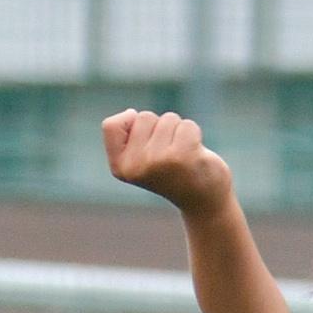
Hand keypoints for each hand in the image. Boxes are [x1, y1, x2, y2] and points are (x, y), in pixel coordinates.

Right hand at [102, 107, 234, 215]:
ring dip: (178, 131)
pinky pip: (187, 125)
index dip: (130, 123)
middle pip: (143, 117)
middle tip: (168, 153)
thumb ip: (128, 134)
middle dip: (159, 127)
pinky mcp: (181, 156)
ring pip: (167, 119)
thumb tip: (131, 113)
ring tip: (181, 153)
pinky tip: (194, 154)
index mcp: (120, 167)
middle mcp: (135, 166)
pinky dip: (194, 134)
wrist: (202, 199)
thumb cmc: (170, 171)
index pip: (111, 125)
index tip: (145, 141)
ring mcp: (157, 161)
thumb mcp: (139, 156)